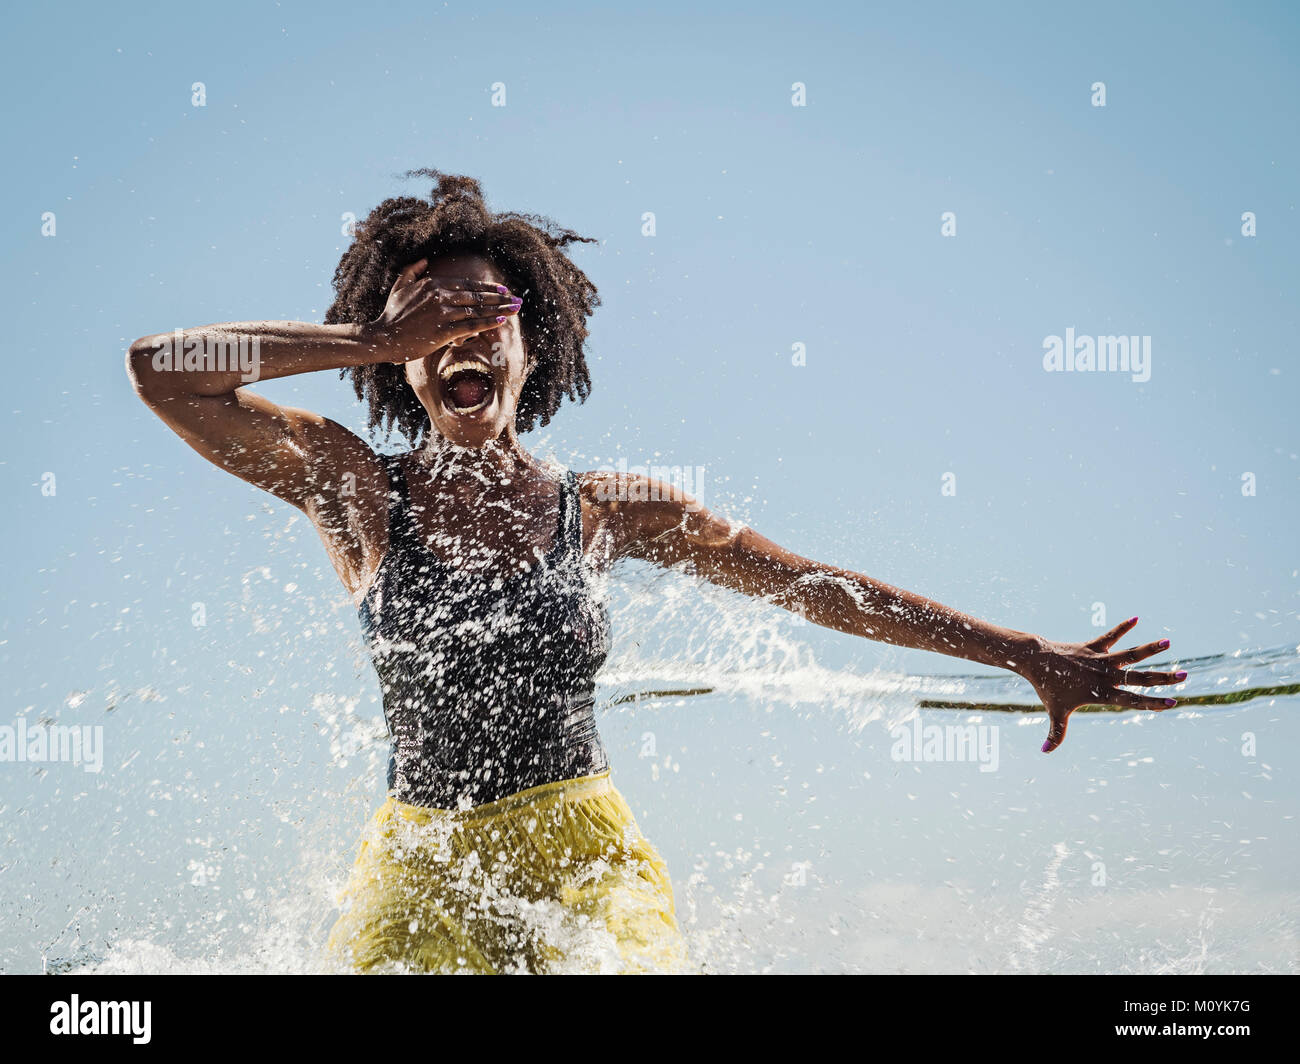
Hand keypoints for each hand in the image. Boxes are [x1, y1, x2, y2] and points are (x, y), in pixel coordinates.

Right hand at [364, 258, 521, 361]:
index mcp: (433, 284)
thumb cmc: (391, 314)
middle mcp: (440, 296)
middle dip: (500, 297)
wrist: (383, 337)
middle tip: (517, 299)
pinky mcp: (443, 331)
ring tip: (516, 309)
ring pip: (477, 309)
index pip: (467, 284)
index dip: (487, 287)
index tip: (502, 289)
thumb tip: (425, 259)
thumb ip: (412, 270)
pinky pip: (471, 325)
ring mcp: (443, 313)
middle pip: (477, 295)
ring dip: (499, 309)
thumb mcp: (399, 285)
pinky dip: (488, 322)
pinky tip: (501, 320)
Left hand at [1016, 617, 1183, 752]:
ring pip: (1130, 654)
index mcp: (1100, 693)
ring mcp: (1099, 660)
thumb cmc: (1048, 689)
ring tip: (1168, 642)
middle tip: (1185, 675)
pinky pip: (1110, 636)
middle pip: (1139, 677)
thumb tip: (1045, 752)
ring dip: (1150, 648)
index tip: (1173, 703)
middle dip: (1163, 678)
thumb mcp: (1056, 712)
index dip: (1153, 703)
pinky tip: (1135, 618)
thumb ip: (1057, 733)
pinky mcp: (1092, 646)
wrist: (1036, 662)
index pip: (1132, 700)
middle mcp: (1104, 675)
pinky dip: (1121, 627)